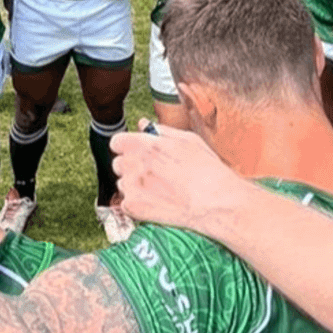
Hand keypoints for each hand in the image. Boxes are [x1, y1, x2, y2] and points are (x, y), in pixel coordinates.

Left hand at [112, 121, 250, 232]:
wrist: (216, 202)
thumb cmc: (207, 170)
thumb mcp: (188, 140)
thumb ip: (160, 131)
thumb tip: (143, 125)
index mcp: (144, 144)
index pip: (117, 142)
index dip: (127, 148)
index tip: (137, 154)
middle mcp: (134, 163)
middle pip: (118, 164)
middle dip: (131, 167)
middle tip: (154, 174)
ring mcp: (131, 186)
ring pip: (122, 184)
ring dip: (134, 187)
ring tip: (159, 190)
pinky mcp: (133, 207)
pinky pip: (126, 204)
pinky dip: (137, 205)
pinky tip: (157, 203)